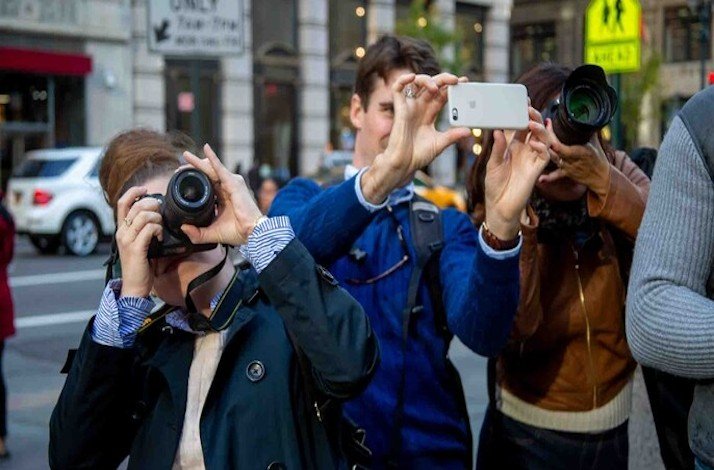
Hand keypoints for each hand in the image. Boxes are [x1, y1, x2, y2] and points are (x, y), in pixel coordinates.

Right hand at [116, 187, 163, 297]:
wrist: (134, 286)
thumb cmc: (140, 265)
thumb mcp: (140, 243)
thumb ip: (143, 229)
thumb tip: (156, 214)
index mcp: (121, 229)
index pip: (122, 202)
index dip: (134, 191)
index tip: (146, 190)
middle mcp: (121, 232)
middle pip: (136, 205)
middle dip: (153, 205)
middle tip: (161, 214)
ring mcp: (127, 240)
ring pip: (144, 216)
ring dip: (158, 219)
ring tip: (160, 229)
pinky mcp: (135, 248)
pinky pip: (149, 229)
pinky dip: (158, 230)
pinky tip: (160, 238)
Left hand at [181, 144, 262, 245]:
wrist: (252, 233)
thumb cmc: (238, 232)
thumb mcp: (212, 233)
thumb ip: (197, 233)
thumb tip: (183, 228)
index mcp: (223, 197)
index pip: (206, 183)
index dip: (194, 180)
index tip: (180, 178)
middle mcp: (227, 188)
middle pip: (207, 174)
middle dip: (193, 168)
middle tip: (179, 168)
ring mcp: (231, 183)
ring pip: (211, 168)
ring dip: (198, 162)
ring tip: (185, 156)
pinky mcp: (234, 182)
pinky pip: (220, 168)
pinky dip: (213, 158)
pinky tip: (206, 148)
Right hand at [361, 73, 471, 203]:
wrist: (403, 165)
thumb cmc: (418, 156)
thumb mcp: (440, 143)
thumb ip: (453, 135)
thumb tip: (469, 131)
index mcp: (429, 114)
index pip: (442, 94)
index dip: (452, 87)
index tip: (464, 82)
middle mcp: (420, 107)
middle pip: (432, 85)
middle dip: (444, 79)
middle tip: (455, 80)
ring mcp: (409, 107)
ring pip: (417, 83)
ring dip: (427, 80)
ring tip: (436, 87)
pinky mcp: (399, 108)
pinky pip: (398, 88)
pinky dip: (403, 79)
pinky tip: (412, 77)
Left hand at [484, 107, 551, 239]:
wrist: (500, 206)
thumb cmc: (494, 185)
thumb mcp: (492, 165)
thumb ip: (497, 149)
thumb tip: (497, 131)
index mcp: (512, 146)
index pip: (519, 126)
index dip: (521, 114)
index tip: (521, 101)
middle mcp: (524, 150)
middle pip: (533, 129)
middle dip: (532, 117)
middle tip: (528, 108)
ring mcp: (532, 159)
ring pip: (543, 139)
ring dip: (539, 129)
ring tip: (532, 122)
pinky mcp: (537, 170)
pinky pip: (545, 155)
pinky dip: (542, 147)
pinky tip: (534, 143)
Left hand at [539, 121, 610, 196]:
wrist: (601, 176)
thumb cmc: (598, 158)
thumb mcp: (594, 142)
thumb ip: (588, 130)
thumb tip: (586, 115)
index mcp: (578, 150)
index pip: (560, 142)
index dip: (551, 132)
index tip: (546, 121)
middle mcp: (570, 159)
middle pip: (553, 148)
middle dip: (542, 137)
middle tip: (532, 125)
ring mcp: (566, 167)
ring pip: (552, 159)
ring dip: (541, 151)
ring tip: (530, 142)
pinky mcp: (565, 174)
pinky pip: (556, 176)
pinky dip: (548, 178)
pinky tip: (540, 179)